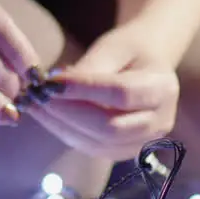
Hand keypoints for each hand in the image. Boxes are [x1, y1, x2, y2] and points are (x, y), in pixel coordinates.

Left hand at [24, 24, 179, 160]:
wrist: (146, 66)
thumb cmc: (129, 50)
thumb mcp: (112, 48)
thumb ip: (88, 69)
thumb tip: (56, 87)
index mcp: (162, 88)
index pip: (121, 94)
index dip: (83, 90)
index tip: (50, 81)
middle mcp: (160, 120)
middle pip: (110, 127)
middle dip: (68, 113)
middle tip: (38, 95)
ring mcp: (145, 141)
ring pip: (98, 143)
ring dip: (62, 126)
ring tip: (37, 104)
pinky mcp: (127, 150)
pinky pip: (93, 149)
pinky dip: (67, 133)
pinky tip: (48, 117)